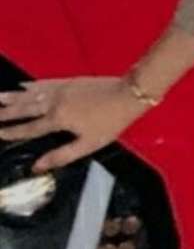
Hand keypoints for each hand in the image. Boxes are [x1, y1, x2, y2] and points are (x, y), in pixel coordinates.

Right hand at [0, 77, 144, 173]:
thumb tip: (37, 166)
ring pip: (31, 94)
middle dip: (7, 112)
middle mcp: (54, 102)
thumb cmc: (110, 122)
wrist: (127, 94)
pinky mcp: (68, 81)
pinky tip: (23, 86)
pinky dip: (31, 86)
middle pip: (25, 108)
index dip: (13, 132)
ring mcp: (61, 89)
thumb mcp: (88, 144)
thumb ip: (61, 155)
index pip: (30, 128)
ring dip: (13, 97)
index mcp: (58, 119)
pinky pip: (44, 83)